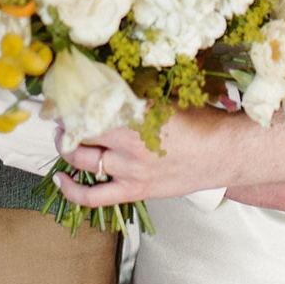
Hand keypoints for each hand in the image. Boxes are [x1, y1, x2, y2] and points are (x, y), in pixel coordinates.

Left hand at [55, 108, 238, 208]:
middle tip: (64, 115)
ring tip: (65, 138)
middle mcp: (128, 140)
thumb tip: (108, 87)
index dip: (72, 100)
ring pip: (81, 159)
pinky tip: (61, 179)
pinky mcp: (134, 190)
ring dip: (67, 147)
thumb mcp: (165, 99)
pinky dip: (72, 190)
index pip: (90, 104)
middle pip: (80, 130)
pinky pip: (92, 196)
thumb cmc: (200, 122)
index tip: (65, 95)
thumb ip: (135, 97)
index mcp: (136, 112)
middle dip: (66, 122)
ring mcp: (129, 169)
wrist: (223, 152)